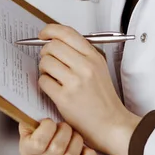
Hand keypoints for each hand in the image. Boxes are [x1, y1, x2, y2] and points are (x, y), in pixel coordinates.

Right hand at [18, 119, 97, 154]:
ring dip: (76, 140)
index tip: (50, 120)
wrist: (80, 145)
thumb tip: (40, 86)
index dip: (46, 129)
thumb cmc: (52, 129)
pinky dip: (88, 153)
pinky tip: (86, 147)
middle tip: (65, 124)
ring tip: (76, 134)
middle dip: (64, 131)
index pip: (36, 143)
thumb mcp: (39, 121)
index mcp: (29, 148)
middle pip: (56, 148)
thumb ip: (35, 114)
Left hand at [37, 24, 140, 154]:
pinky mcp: (64, 98)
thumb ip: (80, 52)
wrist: (111, 123)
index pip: (66, 33)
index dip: (50, 30)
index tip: (43, 34)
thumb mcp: (98, 67)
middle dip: (45, 52)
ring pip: (45, 62)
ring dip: (44, 68)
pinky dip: (44, 83)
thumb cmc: (102, 97)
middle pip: (52, 46)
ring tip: (52, 75)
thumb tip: (55, 40)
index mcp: (93, 56)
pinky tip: (53, 88)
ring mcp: (74, 82)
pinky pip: (43, 81)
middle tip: (48, 59)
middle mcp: (85, 66)